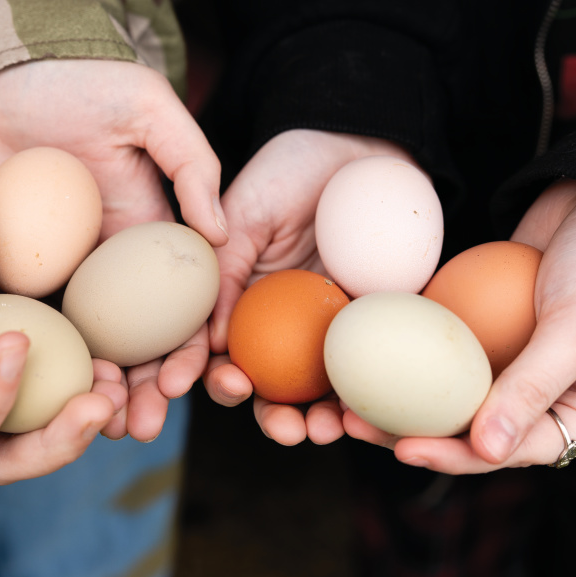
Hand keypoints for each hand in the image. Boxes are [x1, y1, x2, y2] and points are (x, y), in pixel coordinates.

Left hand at [0, 59, 227, 439]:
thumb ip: (191, 163)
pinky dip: (25, 359)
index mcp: (142, 233)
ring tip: (95, 426)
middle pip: (128, 341)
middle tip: (142, 427)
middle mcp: (101, 263)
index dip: (187, 348)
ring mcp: (50, 270)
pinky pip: (13, 319)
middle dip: (140, 389)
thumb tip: (222, 234)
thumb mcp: (146, 109)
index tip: (186, 382)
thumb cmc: (77, 81)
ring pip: (74, 344)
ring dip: (86, 389)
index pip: (174, 304)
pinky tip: (33, 396)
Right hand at [0, 229, 126, 485]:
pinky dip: (90, 356)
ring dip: (89, 407)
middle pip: (16, 450)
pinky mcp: (14, 331)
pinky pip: (61, 356)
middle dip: (61, 439)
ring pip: (48, 413)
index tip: (12, 345)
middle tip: (99, 403)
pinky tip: (114, 337)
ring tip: (117, 377)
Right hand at [202, 129, 418, 444]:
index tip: (203, 388)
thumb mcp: (243, 215)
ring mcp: (327, 328)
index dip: (201, 377)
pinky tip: (359, 411)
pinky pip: (367, 368)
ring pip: (316, 389)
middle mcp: (279, 324)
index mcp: (240, 302)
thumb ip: (224, 272)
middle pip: (268, 385)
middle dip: (271, 417)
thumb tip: (211, 343)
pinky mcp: (374, 323)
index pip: (214, 351)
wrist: (356, 146)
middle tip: (282, 426)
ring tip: (320, 430)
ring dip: (314, 419)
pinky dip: (362, 397)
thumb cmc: (287, 171)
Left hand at [358, 179, 575, 472]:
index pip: (513, 450)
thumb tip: (485, 451)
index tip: (403, 449)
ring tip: (346, 400)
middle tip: (356, 425)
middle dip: (412, 433)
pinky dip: (406, 355)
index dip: (456, 456)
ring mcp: (513, 365)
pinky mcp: (486, 333)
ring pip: (449, 396)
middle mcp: (548, 399)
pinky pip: (442, 351)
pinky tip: (363, 354)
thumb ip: (532, 389)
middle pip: (472, 431)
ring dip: (399, 400)